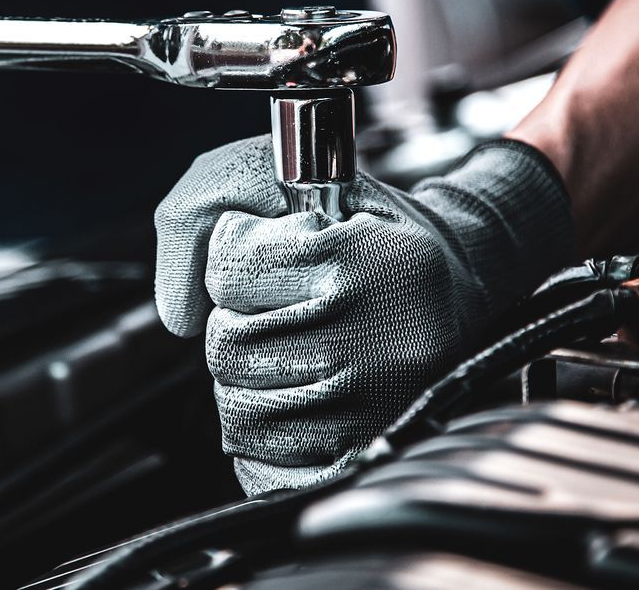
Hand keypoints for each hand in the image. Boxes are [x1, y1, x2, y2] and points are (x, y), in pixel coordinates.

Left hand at [154, 136, 571, 493]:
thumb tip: (176, 312)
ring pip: (238, 408)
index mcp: (365, 257)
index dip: (229, 261)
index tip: (260, 260)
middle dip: (232, 325)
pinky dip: (258, 432)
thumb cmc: (366, 228)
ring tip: (285, 349)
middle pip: (229, 347)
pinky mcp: (368, 448)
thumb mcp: (297, 180)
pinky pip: (264, 459)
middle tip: (272, 309)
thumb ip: (205, 205)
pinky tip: (289, 394)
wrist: (462, 278)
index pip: (230, 269)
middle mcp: (380, 334)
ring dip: (243, 380)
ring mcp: (378, 401)